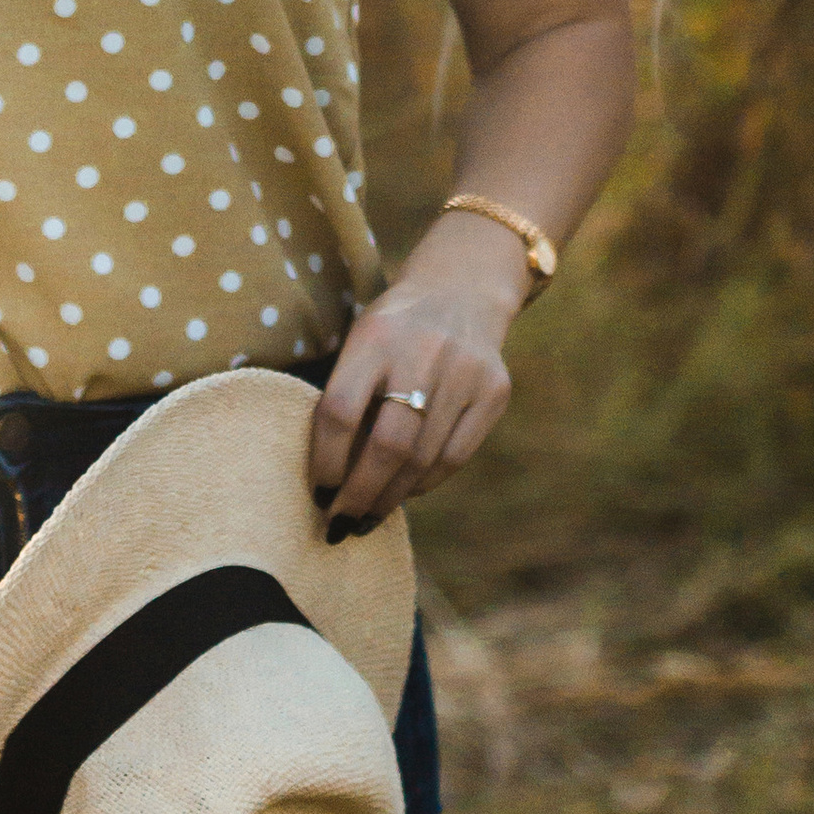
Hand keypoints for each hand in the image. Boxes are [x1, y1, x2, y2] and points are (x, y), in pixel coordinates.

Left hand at [306, 252, 520, 539]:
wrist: (462, 288)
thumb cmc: (393, 330)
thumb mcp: (361, 340)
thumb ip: (346, 395)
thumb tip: (328, 480)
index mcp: (375, 335)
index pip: (341, 410)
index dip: (325, 461)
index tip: (317, 493)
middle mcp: (423, 350)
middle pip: (387, 445)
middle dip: (359, 495)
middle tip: (340, 524)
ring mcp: (465, 371)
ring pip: (422, 460)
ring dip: (390, 498)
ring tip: (369, 516)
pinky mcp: (495, 390)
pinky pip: (454, 458)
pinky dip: (424, 483)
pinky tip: (405, 490)